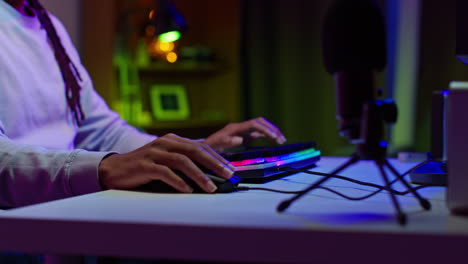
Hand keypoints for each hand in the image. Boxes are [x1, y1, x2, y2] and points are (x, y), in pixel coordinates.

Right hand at [98, 133, 235, 192]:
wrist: (113, 170)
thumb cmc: (144, 168)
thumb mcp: (166, 161)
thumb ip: (184, 164)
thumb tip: (210, 176)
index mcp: (172, 140)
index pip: (200, 146)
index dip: (217, 157)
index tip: (231, 169)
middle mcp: (164, 143)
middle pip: (194, 151)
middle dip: (214, 163)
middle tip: (228, 175)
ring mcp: (154, 153)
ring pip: (182, 161)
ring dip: (199, 175)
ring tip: (211, 187)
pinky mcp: (144, 165)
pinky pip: (164, 172)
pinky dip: (178, 182)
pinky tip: (187, 190)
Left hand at [203, 117, 285, 151]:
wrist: (202, 148)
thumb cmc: (208, 148)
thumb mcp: (216, 145)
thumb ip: (227, 141)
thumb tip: (240, 139)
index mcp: (235, 128)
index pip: (255, 124)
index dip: (266, 130)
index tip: (275, 138)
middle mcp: (239, 128)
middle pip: (260, 123)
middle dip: (272, 130)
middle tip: (281, 139)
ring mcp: (241, 131)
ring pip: (260, 127)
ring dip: (271, 132)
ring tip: (281, 140)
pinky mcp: (242, 136)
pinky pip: (256, 134)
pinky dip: (265, 137)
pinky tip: (271, 142)